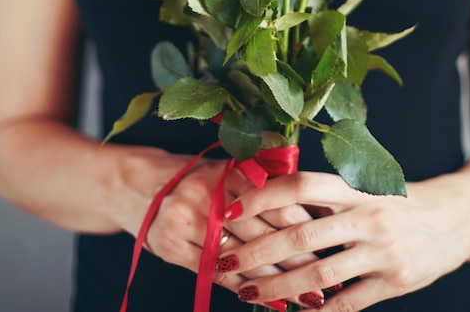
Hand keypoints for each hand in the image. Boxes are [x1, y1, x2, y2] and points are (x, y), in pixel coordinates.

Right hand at [109, 147, 317, 302]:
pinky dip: (246, 289)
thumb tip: (311, 207)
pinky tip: (271, 301)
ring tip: (308, 298)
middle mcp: (206, 194)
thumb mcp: (225, 171)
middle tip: (327, 275)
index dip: (304, 221)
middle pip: (262, 231)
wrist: (139, 186)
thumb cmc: (194, 179)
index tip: (330, 238)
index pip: (274, 199)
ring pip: (242, 257)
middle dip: (298, 256)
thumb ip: (260, 182)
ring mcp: (186, 221)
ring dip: (278, 281)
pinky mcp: (172, 248)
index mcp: (226, 171)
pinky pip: (216, 274)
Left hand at [216, 172, 469, 309]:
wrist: (454, 219)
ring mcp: (382, 251)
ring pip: (319, 276)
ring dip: (278, 287)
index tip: (231, 209)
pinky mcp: (396, 282)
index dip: (263, 197)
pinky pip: (348, 303)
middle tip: (225, 260)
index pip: (301, 186)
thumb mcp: (364, 188)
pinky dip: (319, 311)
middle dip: (258, 251)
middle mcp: (368, 216)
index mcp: (356, 188)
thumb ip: (326, 197)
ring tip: (248, 292)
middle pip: (302, 235)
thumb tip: (270, 200)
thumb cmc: (397, 200)